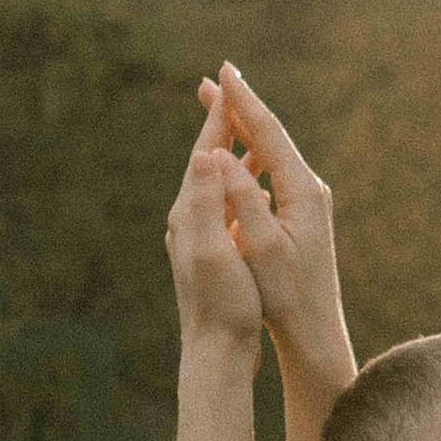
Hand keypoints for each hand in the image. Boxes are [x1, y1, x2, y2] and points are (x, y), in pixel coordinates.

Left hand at [165, 84, 265, 376]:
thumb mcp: (214, 250)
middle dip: (221, 129)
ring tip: (248, 134)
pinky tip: (252, 191)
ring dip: (232, 157)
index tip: (226, 85)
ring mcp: (197, 240)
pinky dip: (239, 188)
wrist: (216, 355)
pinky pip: (224, 208)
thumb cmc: (222, 306)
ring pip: (215, 186)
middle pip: (205, 165)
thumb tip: (207, 155)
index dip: (218, 120)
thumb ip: (208, 201)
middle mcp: (187, 223)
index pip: (203, 155)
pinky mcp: (210, 256)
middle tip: (231, 94)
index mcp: (188, 215)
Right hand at [200, 65, 355, 406]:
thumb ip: (243, 200)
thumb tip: (222, 156)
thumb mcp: (261, 248)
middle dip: (239, 107)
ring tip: (219, 106)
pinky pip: (273, 173)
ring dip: (243, 129)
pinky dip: (250, 155)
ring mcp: (308, 202)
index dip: (242, 101)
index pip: (268, 133)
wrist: (314, 332)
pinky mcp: (302, 216)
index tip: (223, 71)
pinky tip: (239, 153)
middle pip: (270, 137)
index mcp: (302, 191)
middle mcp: (310, 189)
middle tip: (211, 79)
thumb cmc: (286, 296)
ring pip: (271, 154)